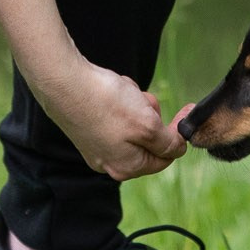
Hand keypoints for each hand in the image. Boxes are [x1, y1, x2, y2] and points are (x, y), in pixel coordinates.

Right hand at [40, 62, 187, 181]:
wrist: (63, 81)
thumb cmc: (106, 103)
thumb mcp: (147, 125)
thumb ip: (168, 142)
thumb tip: (179, 149)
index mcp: (127, 167)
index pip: (165, 156)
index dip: (178, 133)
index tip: (186, 109)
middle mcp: (110, 162)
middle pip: (147, 138)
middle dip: (149, 114)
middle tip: (141, 98)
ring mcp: (96, 146)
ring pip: (132, 122)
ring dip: (134, 103)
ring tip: (123, 92)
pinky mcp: (87, 127)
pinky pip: (115, 114)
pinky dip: (119, 99)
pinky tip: (111, 89)